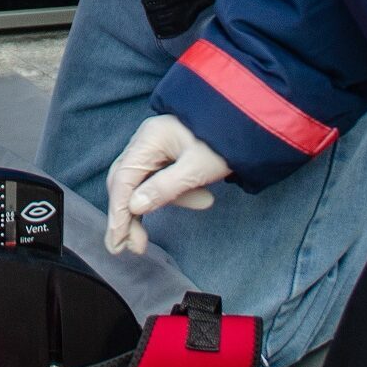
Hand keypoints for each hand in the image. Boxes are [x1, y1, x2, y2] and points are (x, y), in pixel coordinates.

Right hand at [104, 114, 230, 255]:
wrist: (248, 119)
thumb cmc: (223, 141)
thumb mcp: (197, 169)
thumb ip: (165, 188)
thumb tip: (134, 207)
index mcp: (149, 140)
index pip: (123, 179)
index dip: (118, 212)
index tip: (118, 242)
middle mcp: (146, 142)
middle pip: (125, 182)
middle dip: (128, 216)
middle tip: (134, 246)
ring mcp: (155, 148)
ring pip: (141, 183)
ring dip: (156, 207)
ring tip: (187, 212)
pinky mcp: (167, 155)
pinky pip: (159, 180)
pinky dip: (172, 195)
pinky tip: (200, 199)